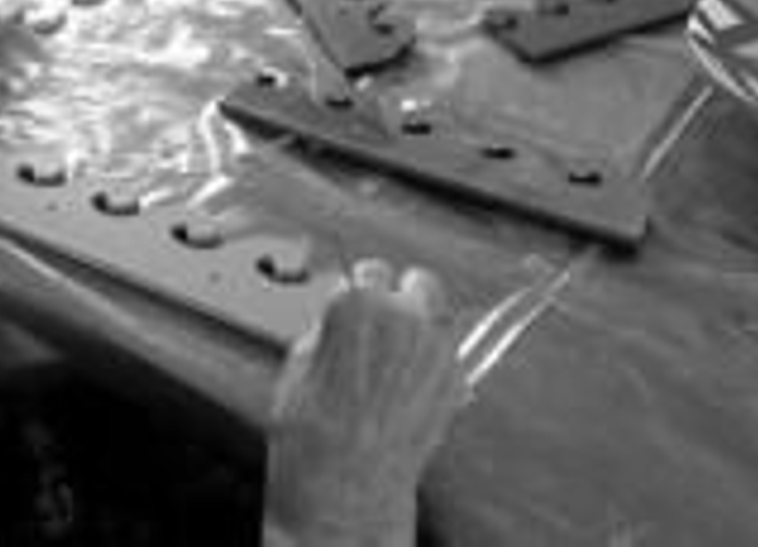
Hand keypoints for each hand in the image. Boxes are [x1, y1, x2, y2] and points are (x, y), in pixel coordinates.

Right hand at [264, 261, 466, 546]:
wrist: (345, 486)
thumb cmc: (313, 431)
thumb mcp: (300, 360)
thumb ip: (332, 326)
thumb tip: (344, 318)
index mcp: (359, 304)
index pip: (368, 270)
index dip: (358, 291)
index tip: (356, 300)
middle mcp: (405, 318)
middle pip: (416, 281)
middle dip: (399, 298)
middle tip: (382, 321)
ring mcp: (437, 348)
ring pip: (440, 313)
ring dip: (422, 324)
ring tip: (398, 351)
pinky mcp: (456, 379)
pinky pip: (449, 353)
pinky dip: (434, 361)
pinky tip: (410, 383)